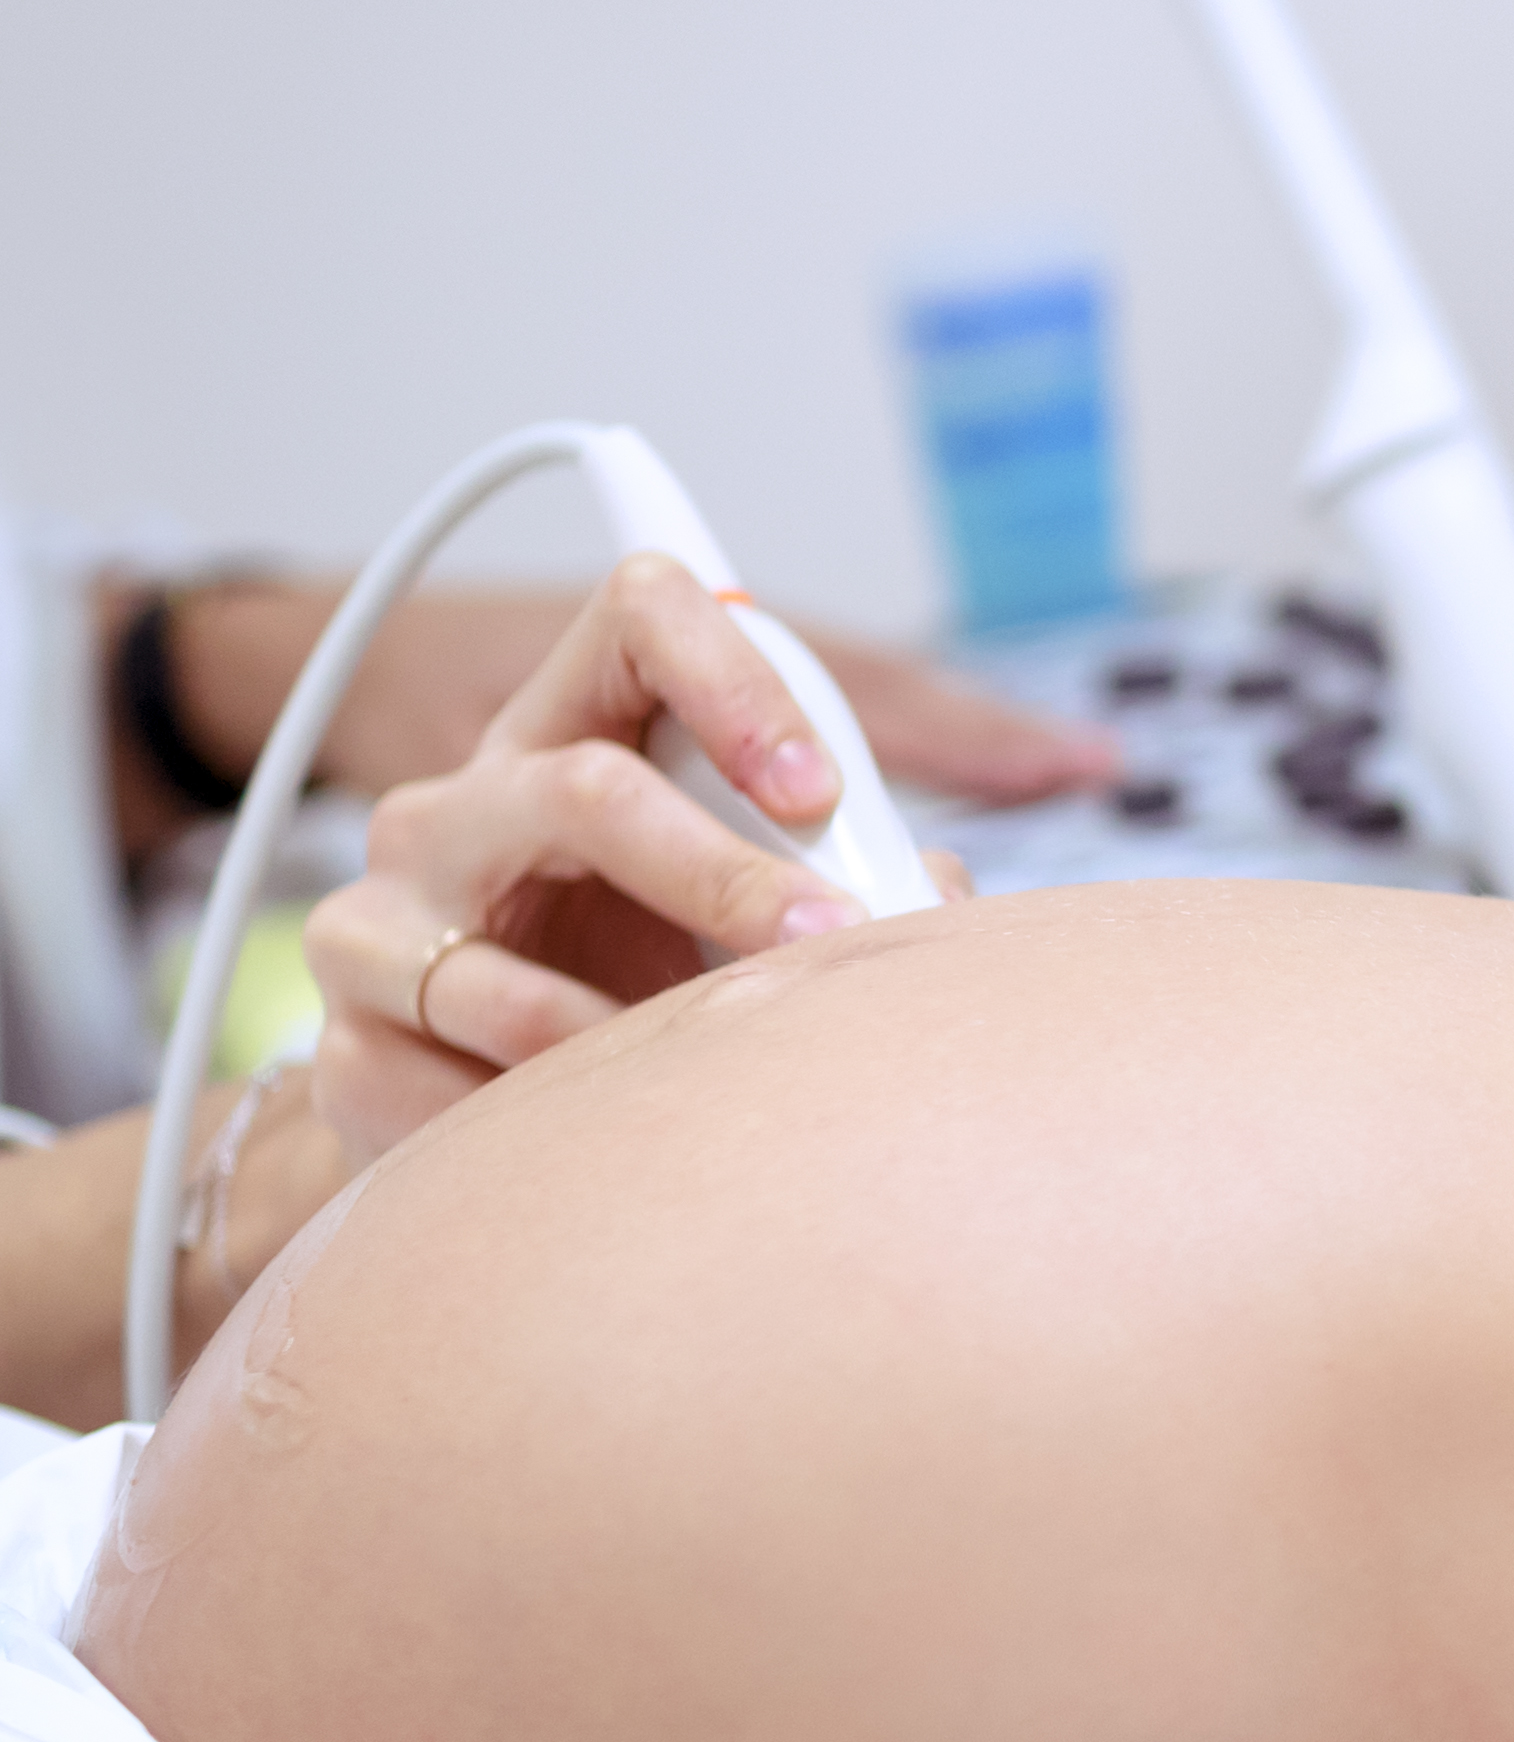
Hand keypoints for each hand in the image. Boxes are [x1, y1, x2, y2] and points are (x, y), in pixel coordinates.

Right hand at [297, 556, 1058, 1158]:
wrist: (477, 1105)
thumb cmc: (635, 973)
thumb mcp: (737, 908)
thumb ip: (840, 875)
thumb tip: (934, 896)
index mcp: (573, 733)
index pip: (639, 615)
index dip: (736, 679)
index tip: (822, 789)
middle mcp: (461, 802)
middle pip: (583, 786)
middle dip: (724, 874)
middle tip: (828, 941)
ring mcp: (382, 907)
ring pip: (504, 960)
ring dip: (636, 1026)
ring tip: (715, 1065)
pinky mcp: (351, 1025)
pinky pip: (463, 1069)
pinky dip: (557, 1104)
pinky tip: (609, 1125)